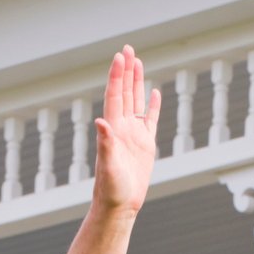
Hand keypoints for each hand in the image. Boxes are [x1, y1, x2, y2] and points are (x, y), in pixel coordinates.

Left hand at [92, 46, 160, 215]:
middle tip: (128, 48)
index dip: (116, 76)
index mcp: (112, 129)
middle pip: (124, 92)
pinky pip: (150, 119)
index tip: (120, 56)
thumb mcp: (108, 166)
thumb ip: (105, 143)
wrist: (119, 205)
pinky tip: (153, 92)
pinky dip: (151, 105)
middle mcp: (121, 127)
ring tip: (137, 61)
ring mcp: (134, 135)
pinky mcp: (145, 145)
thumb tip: (100, 122)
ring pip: (135, 101)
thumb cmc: (111, 189)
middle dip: (125, 70)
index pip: (114, 95)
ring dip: (136, 82)